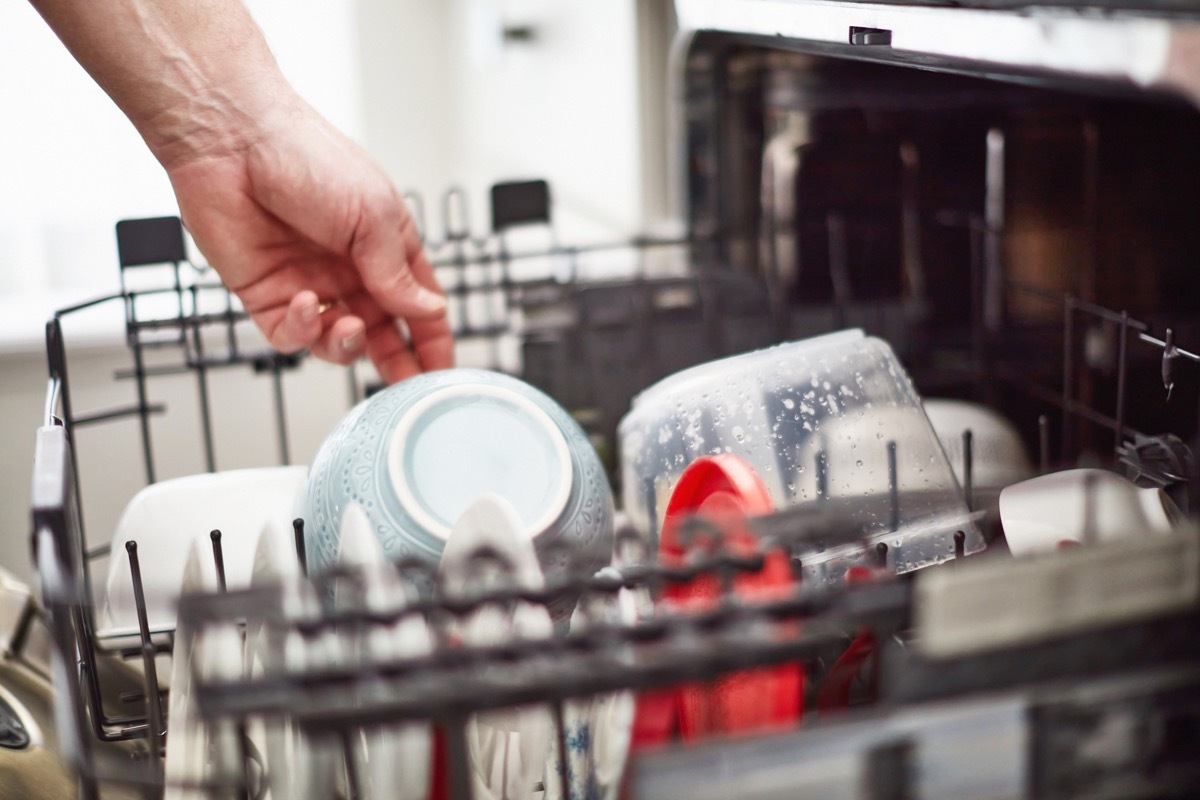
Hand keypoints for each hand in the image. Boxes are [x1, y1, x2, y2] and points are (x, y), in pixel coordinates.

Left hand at [166, 100, 452, 382]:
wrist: (233, 141)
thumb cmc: (307, 156)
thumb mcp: (373, 216)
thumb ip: (397, 273)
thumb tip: (427, 312)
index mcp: (384, 245)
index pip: (418, 303)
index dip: (433, 337)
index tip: (441, 370)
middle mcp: (348, 268)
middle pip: (381, 332)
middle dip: (396, 360)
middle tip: (406, 384)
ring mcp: (309, 284)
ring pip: (337, 342)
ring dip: (347, 344)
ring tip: (346, 324)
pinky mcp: (266, 295)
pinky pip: (292, 336)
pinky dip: (304, 330)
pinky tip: (305, 303)